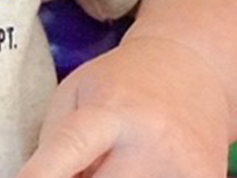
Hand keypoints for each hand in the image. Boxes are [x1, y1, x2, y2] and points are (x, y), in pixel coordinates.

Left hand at [15, 35, 228, 177]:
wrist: (193, 69)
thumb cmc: (120, 85)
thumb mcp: (75, 94)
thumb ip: (56, 145)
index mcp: (108, 110)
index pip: (71, 146)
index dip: (44, 173)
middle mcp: (150, 139)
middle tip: (88, 163)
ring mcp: (185, 165)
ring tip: (116, 162)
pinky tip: (143, 168)